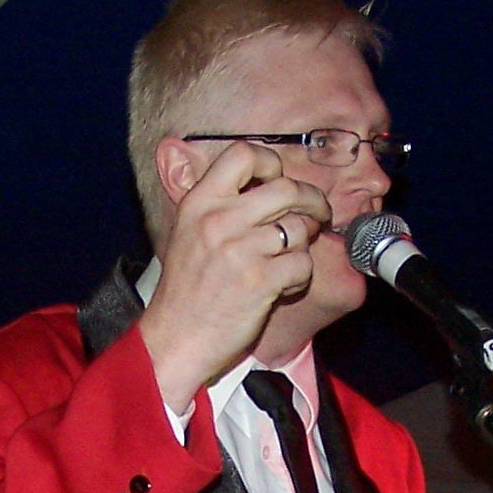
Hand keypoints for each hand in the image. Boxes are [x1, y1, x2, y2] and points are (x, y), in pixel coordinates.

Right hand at [140, 142, 333, 413]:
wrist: (176, 339)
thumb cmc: (186, 290)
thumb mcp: (187, 231)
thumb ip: (219, 204)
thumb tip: (266, 182)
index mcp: (199, 202)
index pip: (244, 154)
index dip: (271, 162)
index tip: (278, 179)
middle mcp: (220, 220)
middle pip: (286, 188)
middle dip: (312, 200)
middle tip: (317, 213)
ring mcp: (241, 250)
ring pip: (300, 227)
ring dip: (305, 243)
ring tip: (290, 258)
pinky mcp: (261, 281)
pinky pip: (303, 264)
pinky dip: (300, 276)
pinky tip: (283, 285)